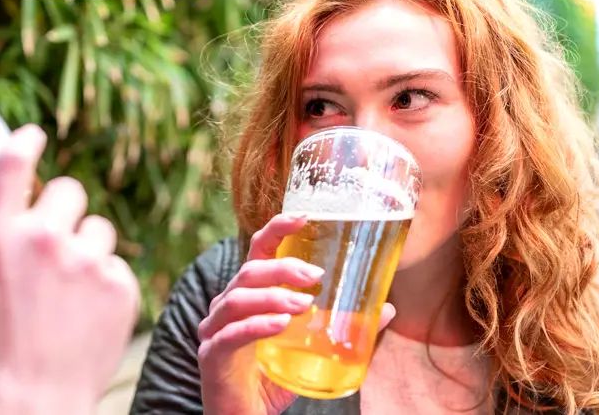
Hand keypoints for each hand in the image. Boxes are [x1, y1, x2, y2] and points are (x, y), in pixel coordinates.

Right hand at [0, 124, 139, 414]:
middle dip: (62, 211)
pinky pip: (116, 265)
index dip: (26, 142)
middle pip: (69, 190)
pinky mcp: (119, 283)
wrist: (34, 404)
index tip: (34, 136)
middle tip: (54, 241)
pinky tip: (87, 312)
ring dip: (87, 247)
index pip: (13, 163)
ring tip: (70, 286)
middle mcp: (43, 237)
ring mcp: (87, 259)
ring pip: (98, 228)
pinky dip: (105, 283)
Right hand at [197, 214, 395, 414]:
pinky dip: (257, 326)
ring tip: (305, 304)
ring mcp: (214, 330)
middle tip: (317, 276)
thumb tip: (386, 308)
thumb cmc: (271, 381)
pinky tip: (281, 325)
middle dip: (283, 268)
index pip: (257, 252)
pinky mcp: (212, 356)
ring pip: (237, 299)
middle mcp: (226, 307)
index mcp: (248, 296)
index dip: (277, 230)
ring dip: (273, 296)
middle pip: (249, 272)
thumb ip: (340, 327)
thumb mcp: (309, 349)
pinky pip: (232, 335)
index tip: (305, 216)